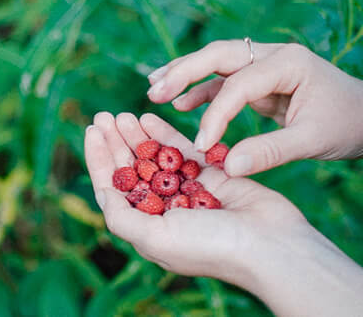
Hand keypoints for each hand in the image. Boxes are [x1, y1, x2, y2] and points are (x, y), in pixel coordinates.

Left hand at [86, 111, 362, 315]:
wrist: (271, 245)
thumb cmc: (212, 248)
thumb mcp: (156, 239)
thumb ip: (124, 217)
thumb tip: (103, 193)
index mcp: (149, 229)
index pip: (114, 188)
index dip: (100, 159)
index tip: (90, 130)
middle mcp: (166, 211)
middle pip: (132, 169)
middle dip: (116, 142)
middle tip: (103, 115)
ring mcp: (189, 192)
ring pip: (155, 157)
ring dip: (137, 135)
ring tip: (122, 114)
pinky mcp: (212, 176)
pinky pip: (182, 151)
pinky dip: (164, 134)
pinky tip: (149, 117)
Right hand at [146, 40, 362, 175]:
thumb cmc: (350, 126)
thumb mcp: (314, 141)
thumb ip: (271, 151)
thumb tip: (228, 166)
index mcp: (289, 62)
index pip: (240, 83)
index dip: (216, 113)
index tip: (201, 145)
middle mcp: (274, 55)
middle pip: (220, 55)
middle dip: (184, 71)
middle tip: (154, 90)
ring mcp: (267, 65)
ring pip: (218, 63)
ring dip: (186, 74)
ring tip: (154, 89)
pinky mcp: (263, 82)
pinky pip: (226, 81)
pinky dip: (203, 91)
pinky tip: (181, 104)